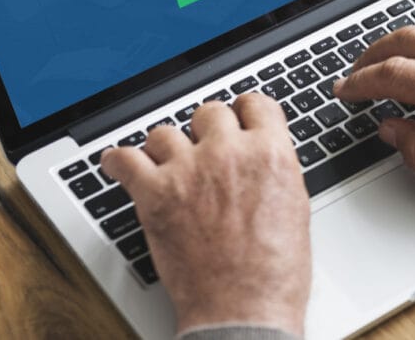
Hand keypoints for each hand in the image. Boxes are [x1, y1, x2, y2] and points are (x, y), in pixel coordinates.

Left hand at [101, 95, 310, 335]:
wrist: (244, 310)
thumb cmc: (274, 273)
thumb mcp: (295, 208)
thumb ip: (275, 171)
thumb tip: (261, 159)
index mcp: (270, 154)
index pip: (254, 103)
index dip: (244, 113)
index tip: (237, 120)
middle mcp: (229, 153)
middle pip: (209, 113)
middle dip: (207, 131)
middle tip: (204, 151)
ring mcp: (190, 170)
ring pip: (165, 132)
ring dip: (166, 148)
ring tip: (166, 164)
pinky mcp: (155, 193)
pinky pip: (125, 159)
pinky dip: (119, 162)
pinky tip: (120, 165)